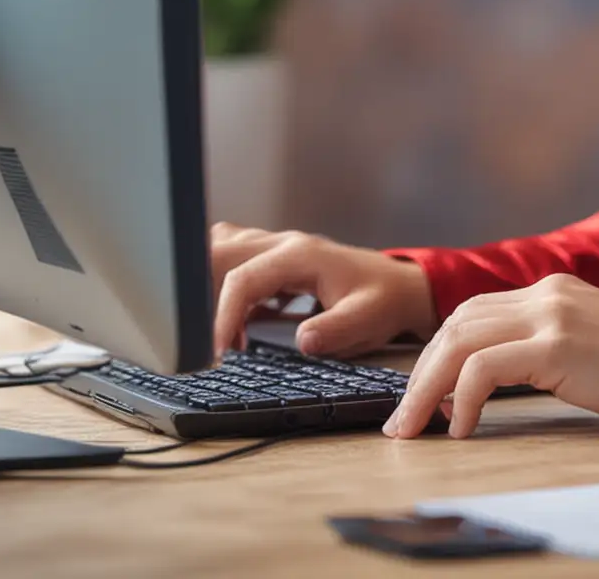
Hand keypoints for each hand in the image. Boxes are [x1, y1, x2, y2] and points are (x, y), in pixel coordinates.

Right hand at [210, 221, 438, 359]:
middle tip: (204, 340)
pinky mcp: (274, 263)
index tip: (218, 352)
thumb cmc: (382, 300)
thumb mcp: (366, 318)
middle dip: (200, 294)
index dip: (222, 314)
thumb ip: (336, 329)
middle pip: (220, 253)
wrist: (398, 286)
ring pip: (222, 252)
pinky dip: (221, 293)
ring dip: (207, 287)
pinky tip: (237, 332)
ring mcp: (277, 250)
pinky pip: (232, 266)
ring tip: (219, 335)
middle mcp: (283, 245)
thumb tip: (302, 341)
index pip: (242, 276)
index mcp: (300, 255)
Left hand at [385, 273, 598, 439]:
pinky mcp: (556, 343)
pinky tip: (462, 428)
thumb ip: (540, 348)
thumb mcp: (583, 343)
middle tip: (403, 420)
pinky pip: (485, 368)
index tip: (422, 396)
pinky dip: (462, 398)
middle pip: (456, 324)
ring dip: (427, 387)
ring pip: (459, 342)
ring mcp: (550, 314)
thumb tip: (483, 384)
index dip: (437, 354)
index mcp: (550, 290)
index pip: (472, 313)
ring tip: (415, 427)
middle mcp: (545, 293)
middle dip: (419, 373)